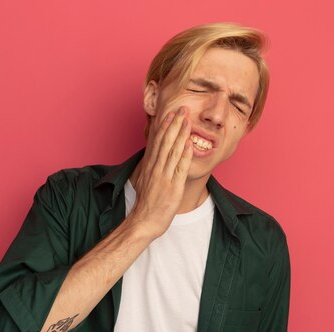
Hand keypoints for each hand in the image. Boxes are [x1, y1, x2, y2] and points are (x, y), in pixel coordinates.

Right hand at [129, 107, 193, 237]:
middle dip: (174, 124)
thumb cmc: (146, 204)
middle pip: (165, 142)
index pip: (156, 142)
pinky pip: (179, 168)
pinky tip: (189, 143)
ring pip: (172, 151)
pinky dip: (184, 155)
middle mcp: (156, 169)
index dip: (164, 126)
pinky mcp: (173, 187)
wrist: (144, 221)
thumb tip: (152, 157)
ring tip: (187, 119)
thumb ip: (150, 168)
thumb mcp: (144, 181)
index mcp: (150, 166)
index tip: (170, 113)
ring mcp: (164, 177)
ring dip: (180, 134)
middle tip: (181, 108)